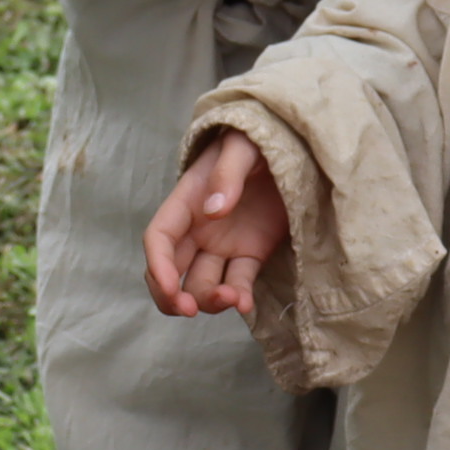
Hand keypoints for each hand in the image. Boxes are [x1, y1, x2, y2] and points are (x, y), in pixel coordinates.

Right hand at [144, 129, 291, 317]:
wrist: (291, 143)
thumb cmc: (257, 138)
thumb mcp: (242, 145)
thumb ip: (228, 173)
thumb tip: (213, 211)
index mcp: (187, 201)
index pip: (159, 238)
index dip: (158, 266)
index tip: (171, 289)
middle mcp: (199, 228)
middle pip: (170, 270)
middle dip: (172, 296)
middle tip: (189, 310)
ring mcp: (224, 245)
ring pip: (203, 284)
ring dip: (210, 300)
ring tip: (234, 300)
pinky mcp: (251, 254)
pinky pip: (238, 283)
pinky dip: (239, 298)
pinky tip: (245, 304)